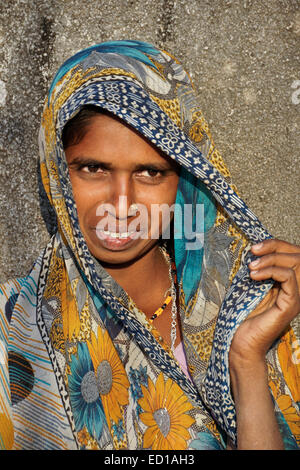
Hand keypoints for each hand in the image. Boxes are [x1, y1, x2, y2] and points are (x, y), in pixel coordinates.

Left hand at [229, 239, 299, 365]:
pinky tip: (255, 275)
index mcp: (285, 283)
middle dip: (274, 247)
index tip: (254, 247)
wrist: (240, 341)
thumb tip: (254, 249)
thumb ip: (257, 268)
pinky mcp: (291, 304)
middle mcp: (294, 288)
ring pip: (294, 264)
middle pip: (296, 256)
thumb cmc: (241, 314)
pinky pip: (289, 278)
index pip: (291, 254)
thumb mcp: (249, 285)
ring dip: (270, 259)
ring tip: (251, 266)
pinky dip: (271, 271)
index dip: (275, 245)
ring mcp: (294, 297)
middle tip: (253, 251)